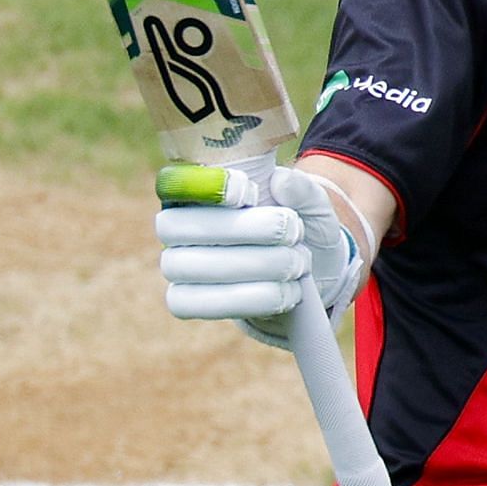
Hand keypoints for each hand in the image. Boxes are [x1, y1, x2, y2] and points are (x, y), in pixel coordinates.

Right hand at [157, 159, 367, 350]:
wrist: (308, 276)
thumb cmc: (297, 231)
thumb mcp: (311, 205)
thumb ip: (302, 189)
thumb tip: (280, 182)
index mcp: (196, 190)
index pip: (177, 181)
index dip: (207, 185)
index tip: (250, 192)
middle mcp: (175, 226)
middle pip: (179, 226)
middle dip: (243, 229)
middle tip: (291, 233)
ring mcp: (177, 265)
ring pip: (194, 267)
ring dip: (255, 265)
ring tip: (296, 264)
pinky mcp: (186, 301)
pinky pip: (201, 304)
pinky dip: (251, 299)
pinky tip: (286, 292)